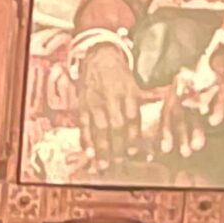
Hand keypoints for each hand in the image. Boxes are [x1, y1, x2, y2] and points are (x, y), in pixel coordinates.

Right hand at [76, 42, 142, 163]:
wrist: (99, 57)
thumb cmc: (119, 75)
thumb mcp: (133, 86)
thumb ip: (136, 108)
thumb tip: (140, 133)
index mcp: (129, 93)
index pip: (132, 118)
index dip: (133, 137)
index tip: (134, 152)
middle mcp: (112, 98)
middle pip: (116, 126)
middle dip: (117, 147)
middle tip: (118, 164)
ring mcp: (95, 103)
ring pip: (99, 129)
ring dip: (101, 149)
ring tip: (103, 165)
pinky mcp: (82, 105)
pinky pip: (84, 125)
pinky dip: (85, 140)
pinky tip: (88, 153)